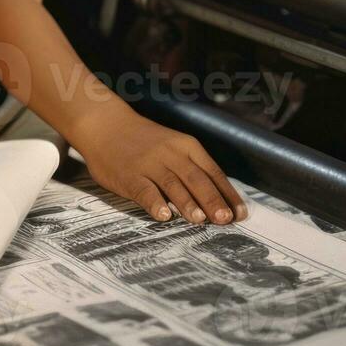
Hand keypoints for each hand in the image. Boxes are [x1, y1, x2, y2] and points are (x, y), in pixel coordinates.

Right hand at [75, 109, 246, 224]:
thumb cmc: (145, 141)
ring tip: (199, 220)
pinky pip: (144, 191)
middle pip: (196, 179)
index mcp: (187, 146)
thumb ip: (193, 168)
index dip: (227, 194)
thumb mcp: (174, 146)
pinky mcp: (130, 176)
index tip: (239, 214)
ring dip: (187, 203)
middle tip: (224, 220)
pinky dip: (154, 203)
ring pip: (172, 184)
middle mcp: (171, 154)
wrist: (106, 125)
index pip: (212, 172)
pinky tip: (163, 216)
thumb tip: (218, 200)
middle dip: (212, 200)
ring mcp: (149, 164)